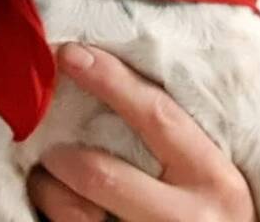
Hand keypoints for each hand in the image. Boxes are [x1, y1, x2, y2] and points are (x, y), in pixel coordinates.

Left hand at [27, 43, 256, 221]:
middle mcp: (189, 217)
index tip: (70, 54)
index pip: (155, 114)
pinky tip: (54, 206)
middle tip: (49, 145)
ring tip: (46, 179)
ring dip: (48, 190)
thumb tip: (103, 71)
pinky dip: (52, 214)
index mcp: (212, 177)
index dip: (110, 80)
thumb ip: (171, 134)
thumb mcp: (207, 171)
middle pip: (101, 175)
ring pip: (77, 214)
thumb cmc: (209, 209)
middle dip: (61, 156)